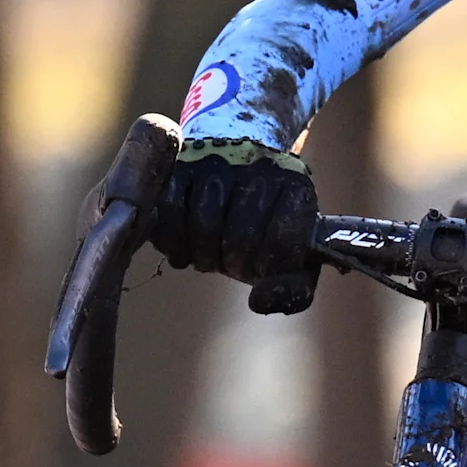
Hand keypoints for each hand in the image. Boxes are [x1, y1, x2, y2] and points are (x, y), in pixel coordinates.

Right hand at [152, 137, 320, 311]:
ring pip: (203, 225)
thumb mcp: (292, 255)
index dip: (267, 266)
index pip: (283, 239)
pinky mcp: (180, 164)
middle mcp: (261, 170)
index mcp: (296, 191)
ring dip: (203, 255)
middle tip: (232, 263)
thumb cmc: (266, 224)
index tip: (262, 268)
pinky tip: (184, 247)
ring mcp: (219, 163)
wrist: (239, 173)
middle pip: (240, 237)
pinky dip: (173, 240)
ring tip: (209, 255)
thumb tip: (261, 303)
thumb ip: (293, 288)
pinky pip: (170, 210)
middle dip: (234, 263)